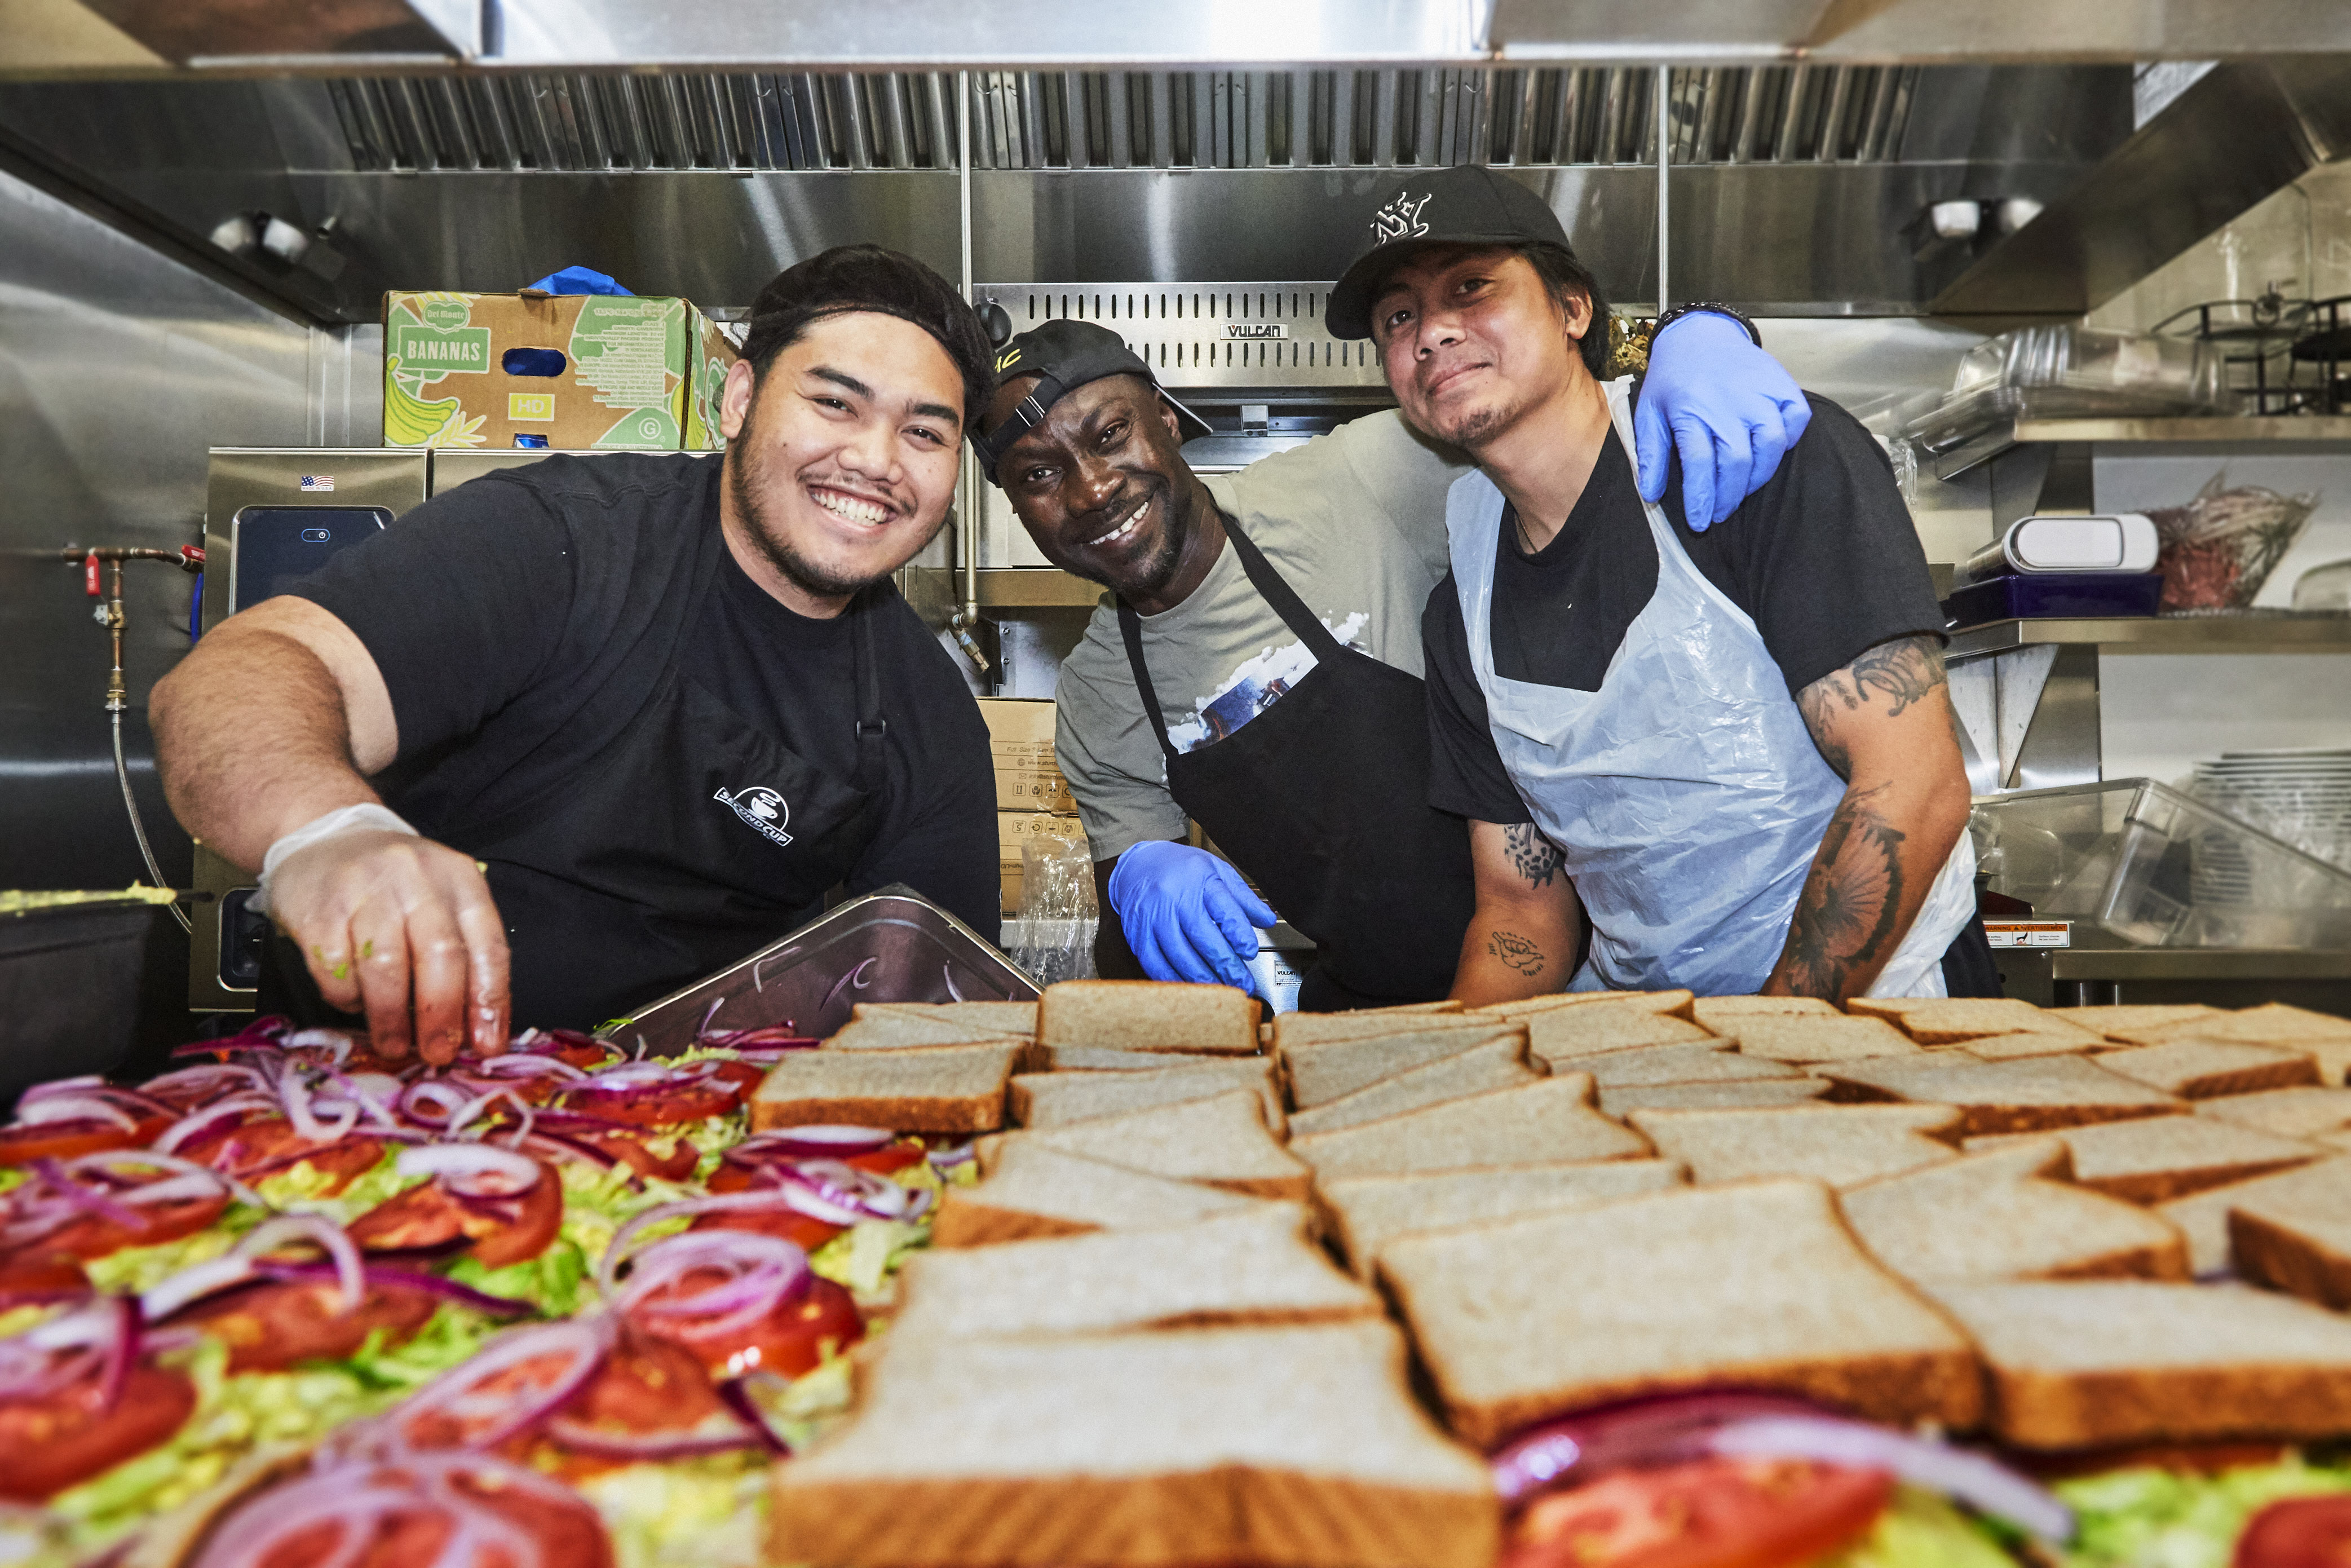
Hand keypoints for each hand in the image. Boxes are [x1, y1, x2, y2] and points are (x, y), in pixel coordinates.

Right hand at [265, 830, 510, 1063]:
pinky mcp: (317, 908)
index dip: (490, 1001)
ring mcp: (364, 889)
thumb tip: (474, 1028)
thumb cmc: (392, 883)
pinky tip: (353, 1000)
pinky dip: (347, 996)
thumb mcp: (439, 899)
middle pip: (439, 955)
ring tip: (393, 1045)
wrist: (322, 837)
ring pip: (386, 966)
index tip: (486, 1045)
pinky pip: (336, 968)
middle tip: (438, 1053)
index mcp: (458, 879)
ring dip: (392, 1017)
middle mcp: (416, 878)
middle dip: (441, 1014)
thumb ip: (461, 953)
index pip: (487, 945)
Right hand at [1104, 841, 1277, 992]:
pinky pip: (1155, 963)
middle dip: (1225, 965)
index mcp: (1199, 878)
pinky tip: (1190, 987)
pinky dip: (1174, 979)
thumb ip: (1243, 897)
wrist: (1137, 865)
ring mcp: (1153, 917)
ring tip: (1221, 989)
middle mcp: (1174, 897)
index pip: (1223, 909)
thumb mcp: (1217, 871)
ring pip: (1179, 954)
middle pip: (1202, 937)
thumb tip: (1267, 919)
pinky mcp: (1137, 934)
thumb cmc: (1181, 869)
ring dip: (1202, 977)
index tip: (1249, 951)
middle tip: (1241, 982)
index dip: (1238, 934)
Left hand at [1635, 311, 1811, 531]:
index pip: (1699, 464)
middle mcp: (1728, 401)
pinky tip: (1769, 451)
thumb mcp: (1649, 413)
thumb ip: (1651, 454)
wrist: (1699, 335)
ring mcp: (1759, 392)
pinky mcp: (1782, 384)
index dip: (1701, 498)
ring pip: (1772, 444)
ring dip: (1759, 475)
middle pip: (1737, 460)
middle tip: (1721, 512)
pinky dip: (1789, 440)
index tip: (1700, 521)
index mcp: (1691, 409)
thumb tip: (1651, 494)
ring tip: (1742, 488)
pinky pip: (1797, 420)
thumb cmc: (1673, 379)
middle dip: (1730, 496)